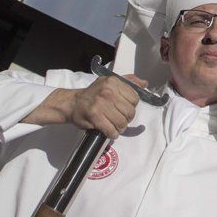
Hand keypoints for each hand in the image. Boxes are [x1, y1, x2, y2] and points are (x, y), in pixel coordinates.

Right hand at [26, 75, 146, 138]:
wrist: (72, 103)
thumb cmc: (93, 93)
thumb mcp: (109, 82)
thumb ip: (128, 82)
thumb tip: (144, 84)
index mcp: (114, 82)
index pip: (135, 98)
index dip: (131, 106)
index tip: (124, 108)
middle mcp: (108, 91)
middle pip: (130, 112)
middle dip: (126, 119)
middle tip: (119, 119)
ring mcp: (101, 104)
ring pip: (122, 123)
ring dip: (120, 128)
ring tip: (114, 125)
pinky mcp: (95, 117)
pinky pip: (112, 131)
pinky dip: (112, 134)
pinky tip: (109, 131)